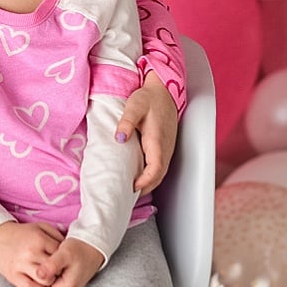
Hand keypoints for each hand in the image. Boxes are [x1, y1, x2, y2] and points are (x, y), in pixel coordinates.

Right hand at [0, 221, 62, 286]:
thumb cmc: (22, 234)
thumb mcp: (39, 227)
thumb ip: (56, 234)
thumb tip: (69, 246)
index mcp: (39, 239)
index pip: (61, 254)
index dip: (63, 259)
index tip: (61, 260)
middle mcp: (31, 252)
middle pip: (55, 269)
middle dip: (58, 271)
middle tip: (55, 270)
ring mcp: (21, 265)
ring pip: (45, 280)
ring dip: (49, 280)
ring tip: (47, 276)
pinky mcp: (13, 276)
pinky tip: (37, 281)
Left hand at [34, 237, 102, 286]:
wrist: (94, 246)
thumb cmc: (79, 248)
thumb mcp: (64, 253)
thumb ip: (51, 265)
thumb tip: (38, 275)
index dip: (36, 284)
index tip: (38, 270)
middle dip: (41, 281)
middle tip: (44, 265)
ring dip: (47, 278)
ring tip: (50, 264)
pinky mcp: (70, 285)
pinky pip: (55, 285)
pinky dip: (53, 276)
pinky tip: (55, 265)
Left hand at [116, 72, 178, 194]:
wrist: (164, 91)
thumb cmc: (149, 98)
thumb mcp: (135, 106)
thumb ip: (126, 122)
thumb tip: (119, 139)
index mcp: (157, 141)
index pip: (155, 170)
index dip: (145, 182)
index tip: (131, 188)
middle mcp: (165, 149)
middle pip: (158, 177)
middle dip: (144, 189)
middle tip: (126, 195)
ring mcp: (166, 149)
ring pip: (159, 173)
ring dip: (147, 184)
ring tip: (130, 190)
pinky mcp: (164, 148)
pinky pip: (158, 167)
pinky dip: (149, 176)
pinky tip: (138, 177)